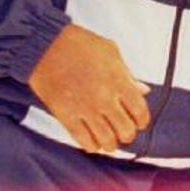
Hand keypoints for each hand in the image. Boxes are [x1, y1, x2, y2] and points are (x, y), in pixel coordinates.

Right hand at [27, 23, 150, 153]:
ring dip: (110, 143)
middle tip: (123, 130)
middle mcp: (104, 98)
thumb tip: (143, 90)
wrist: (46, 47)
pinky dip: (92, 145)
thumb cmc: (80, 45)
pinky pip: (84, 141)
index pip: (140, 111)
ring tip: (109, 138)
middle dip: (127, 134)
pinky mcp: (66, 117)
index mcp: (118, 80)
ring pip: (106, 141)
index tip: (139, 122)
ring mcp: (85, 109)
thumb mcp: (111, 52)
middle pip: (126, 131)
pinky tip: (93, 140)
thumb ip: (128, 74)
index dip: (142, 120)